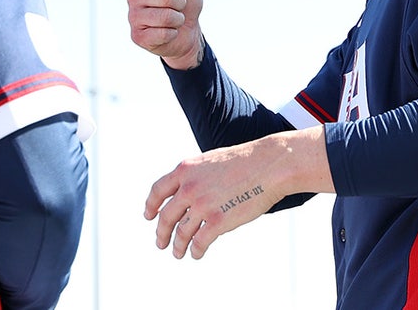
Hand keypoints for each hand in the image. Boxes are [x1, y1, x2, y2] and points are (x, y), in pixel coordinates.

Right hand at [127, 0, 204, 69]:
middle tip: (177, 7)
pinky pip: (162, 34)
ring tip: (172, 20)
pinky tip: (166, 34)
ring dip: (177, 20)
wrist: (187, 33)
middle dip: (180, 4)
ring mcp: (132, 17)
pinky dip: (171, 34)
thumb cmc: (184, 3)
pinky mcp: (136, 37)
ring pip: (165, 17)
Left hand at [144, 128, 332, 259]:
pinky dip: (195, 250)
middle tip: (160, 243)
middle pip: (165, 216)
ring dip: (177, 246)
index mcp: (185, 170)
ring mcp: (202, 205)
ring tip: (177, 253)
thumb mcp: (210, 162)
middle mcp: (189, 188)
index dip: (151, 205)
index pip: (158, 190)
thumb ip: (194, 176)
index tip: (148, 216)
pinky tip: (196, 254)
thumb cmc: (244, 162)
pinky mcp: (218, 221)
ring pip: (181, 232)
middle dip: (161, 232)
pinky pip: (199, 241)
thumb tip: (184, 194)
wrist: (269, 165)